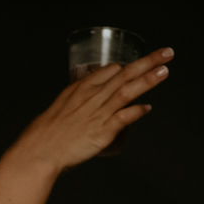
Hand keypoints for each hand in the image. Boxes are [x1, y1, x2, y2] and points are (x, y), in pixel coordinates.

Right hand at [14, 46, 173, 170]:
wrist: (38, 150)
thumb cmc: (43, 134)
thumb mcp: (58, 109)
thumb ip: (74, 105)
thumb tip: (81, 110)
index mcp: (80, 89)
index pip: (109, 71)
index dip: (125, 67)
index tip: (136, 66)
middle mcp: (91, 97)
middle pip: (124, 75)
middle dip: (148, 62)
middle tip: (165, 53)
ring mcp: (98, 113)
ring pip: (127, 91)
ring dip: (147, 80)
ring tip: (164, 71)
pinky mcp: (101, 131)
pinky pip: (123, 118)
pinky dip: (135, 112)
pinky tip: (147, 108)